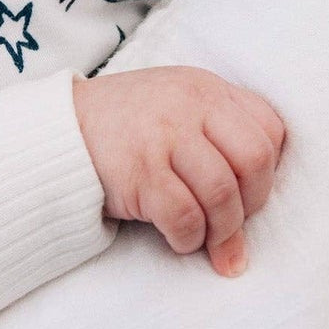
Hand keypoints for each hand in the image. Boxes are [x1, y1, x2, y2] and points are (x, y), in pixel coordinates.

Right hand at [72, 67, 285, 277]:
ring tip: (208, 240)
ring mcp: (163, 137)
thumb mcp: (178, 105)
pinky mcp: (139, 172)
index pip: (270, 129)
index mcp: (206, 88)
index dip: (269, 170)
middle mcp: (189, 105)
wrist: (59, 131)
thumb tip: (259, 199)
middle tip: (233, 224)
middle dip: (252, 205)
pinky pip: (185, 217)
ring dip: (222, 230)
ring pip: (222, 193)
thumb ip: (220, 132)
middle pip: (255, 160)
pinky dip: (189, 238)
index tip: (247, 191)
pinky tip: (179, 238)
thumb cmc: (129, 125)